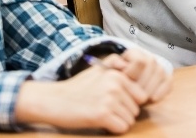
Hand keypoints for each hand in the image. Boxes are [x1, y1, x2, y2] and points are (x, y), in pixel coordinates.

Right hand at [15, 49, 170, 133]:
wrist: (54, 100)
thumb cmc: (77, 88)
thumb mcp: (99, 70)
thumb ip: (118, 68)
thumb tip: (134, 68)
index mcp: (118, 73)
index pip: (141, 95)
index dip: (129, 103)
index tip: (114, 103)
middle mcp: (116, 84)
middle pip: (136, 109)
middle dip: (124, 113)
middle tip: (105, 110)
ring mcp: (110, 99)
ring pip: (130, 119)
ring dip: (118, 121)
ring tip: (101, 115)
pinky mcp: (102, 114)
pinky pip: (122, 128)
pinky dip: (114, 129)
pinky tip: (101, 123)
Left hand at [110, 47, 171, 102]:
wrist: (121, 87)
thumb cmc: (114, 79)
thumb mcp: (108, 70)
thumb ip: (112, 64)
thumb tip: (122, 65)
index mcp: (134, 53)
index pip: (139, 60)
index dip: (133, 73)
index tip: (125, 83)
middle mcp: (148, 58)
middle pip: (151, 65)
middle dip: (143, 83)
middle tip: (134, 95)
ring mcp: (158, 68)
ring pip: (160, 72)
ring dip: (151, 87)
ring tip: (143, 99)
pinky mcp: (165, 78)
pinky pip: (169, 81)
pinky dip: (163, 90)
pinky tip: (154, 99)